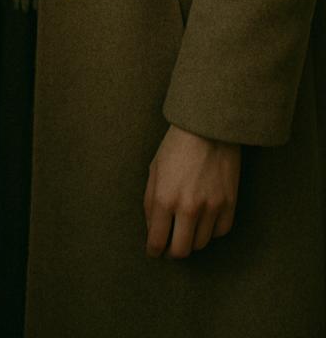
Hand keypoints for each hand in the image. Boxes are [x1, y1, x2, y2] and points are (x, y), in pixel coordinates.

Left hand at [144, 124, 240, 257]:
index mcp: (164, 198)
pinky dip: (211, 231)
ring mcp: (211, 208)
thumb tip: (152, 228)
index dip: (154, 250)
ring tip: (186, 230)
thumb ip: (150, 202)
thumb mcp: (154, 169)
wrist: (208, 128)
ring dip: (191, 241)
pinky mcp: (229, 205)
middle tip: (170, 247)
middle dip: (172, 252)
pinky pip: (220, 232)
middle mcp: (188, 208)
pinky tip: (205, 220)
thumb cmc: (176, 146)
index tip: (154, 252)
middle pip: (180, 251)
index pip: (157, 240)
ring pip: (201, 244)